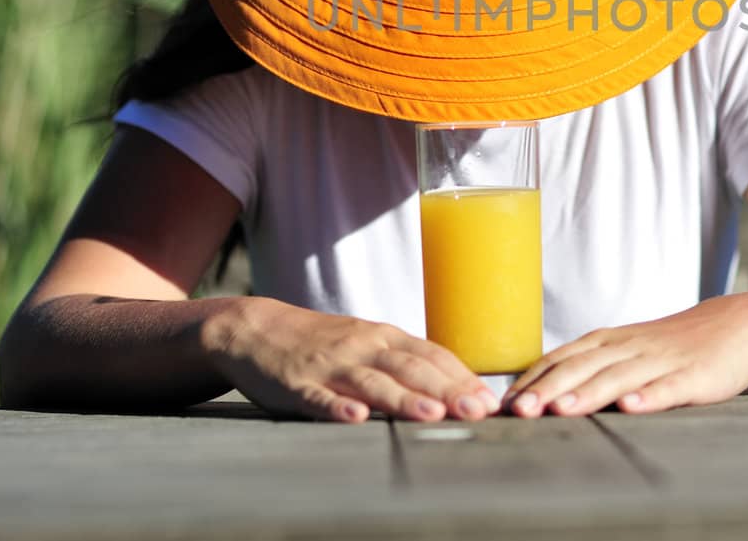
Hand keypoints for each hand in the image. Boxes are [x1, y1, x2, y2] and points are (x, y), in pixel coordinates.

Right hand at [202, 297, 497, 423]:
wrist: (258, 328)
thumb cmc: (322, 343)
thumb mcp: (368, 343)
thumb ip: (405, 362)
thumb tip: (455, 386)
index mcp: (384, 338)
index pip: (431, 356)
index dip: (461, 378)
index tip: (489, 401)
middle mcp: (363, 348)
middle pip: (411, 369)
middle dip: (447, 390)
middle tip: (477, 412)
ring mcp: (330, 366)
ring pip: (372, 383)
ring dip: (403, 399)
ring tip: (431, 414)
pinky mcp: (298, 384)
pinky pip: (320, 397)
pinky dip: (337, 407)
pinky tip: (354, 417)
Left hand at [503, 295, 747, 417]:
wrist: (736, 326)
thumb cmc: (672, 345)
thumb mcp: (626, 349)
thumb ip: (590, 367)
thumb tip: (541, 392)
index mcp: (609, 342)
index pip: (561, 359)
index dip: (532, 380)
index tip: (504, 403)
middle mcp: (628, 347)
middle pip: (582, 367)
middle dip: (548, 389)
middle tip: (520, 412)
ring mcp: (661, 361)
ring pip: (618, 377)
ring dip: (588, 394)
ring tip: (562, 410)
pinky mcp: (693, 376)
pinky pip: (668, 387)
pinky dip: (649, 396)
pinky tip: (632, 407)